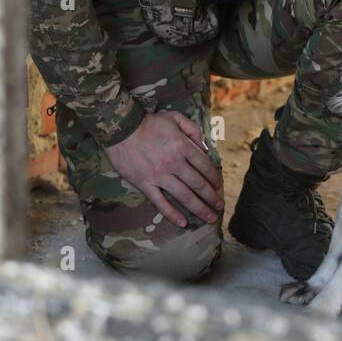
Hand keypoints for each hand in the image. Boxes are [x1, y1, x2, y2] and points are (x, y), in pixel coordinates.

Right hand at [105, 110, 223, 228]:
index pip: (204, 166)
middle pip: (198, 184)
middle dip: (212, 197)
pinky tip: (183, 223)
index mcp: (182, 146)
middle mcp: (174, 163)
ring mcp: (159, 176)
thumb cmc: (149, 123)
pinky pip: (160, 203)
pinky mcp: (145, 184)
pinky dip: (172, 214)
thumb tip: (205, 145)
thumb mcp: (174, 117)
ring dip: (199, 208)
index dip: (214, 177)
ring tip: (210, 218)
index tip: (219, 185)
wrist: (121, 130)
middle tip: (220, 206)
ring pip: (184, 196)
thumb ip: (192, 129)